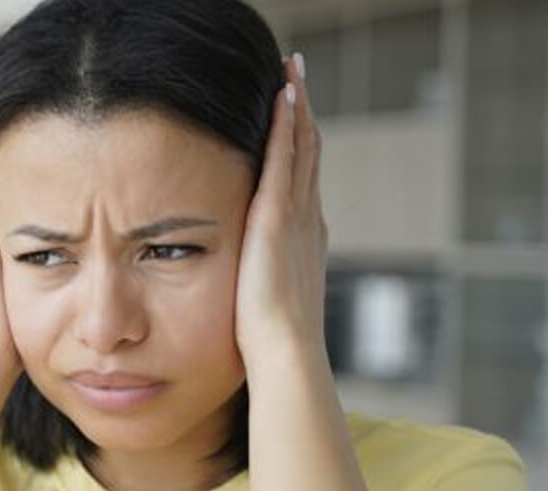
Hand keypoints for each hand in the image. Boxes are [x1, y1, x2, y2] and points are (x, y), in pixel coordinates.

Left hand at [234, 54, 328, 365]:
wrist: (285, 354)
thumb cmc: (268, 341)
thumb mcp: (264, 298)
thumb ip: (258, 279)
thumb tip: (247, 280)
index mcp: (303, 239)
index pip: (301, 180)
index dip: (299, 144)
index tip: (292, 114)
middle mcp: (308, 220)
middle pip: (307, 153)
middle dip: (302, 114)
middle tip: (296, 75)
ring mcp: (298, 217)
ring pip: (302, 147)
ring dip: (296, 107)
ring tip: (292, 71)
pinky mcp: (279, 219)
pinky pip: (286, 160)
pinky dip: (287, 126)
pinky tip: (283, 96)